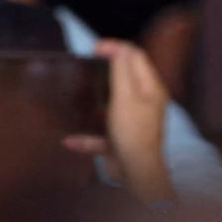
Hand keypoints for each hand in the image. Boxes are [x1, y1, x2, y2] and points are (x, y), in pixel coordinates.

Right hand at [91, 39, 172, 204]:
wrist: (136, 174)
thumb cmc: (133, 132)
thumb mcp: (125, 95)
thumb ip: (120, 69)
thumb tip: (116, 48)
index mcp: (150, 88)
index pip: (135, 56)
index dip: (116, 47)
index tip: (94, 48)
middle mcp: (144, 104)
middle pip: (125, 77)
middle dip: (106, 68)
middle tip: (87, 63)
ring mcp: (133, 123)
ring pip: (112, 105)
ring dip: (96, 100)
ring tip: (79, 92)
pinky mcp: (121, 142)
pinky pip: (101, 135)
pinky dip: (87, 136)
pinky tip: (70, 141)